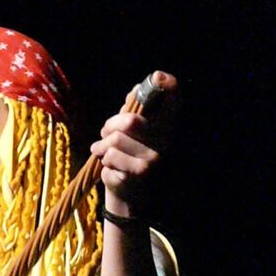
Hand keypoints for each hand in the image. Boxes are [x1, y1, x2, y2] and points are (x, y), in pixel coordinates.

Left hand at [90, 70, 177, 209]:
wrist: (129, 198)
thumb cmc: (129, 160)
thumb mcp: (134, 137)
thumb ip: (134, 113)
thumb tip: (136, 89)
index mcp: (165, 129)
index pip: (175, 101)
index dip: (168, 85)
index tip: (158, 77)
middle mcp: (163, 144)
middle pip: (129, 121)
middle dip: (108, 127)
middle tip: (104, 135)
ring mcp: (152, 161)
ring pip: (114, 142)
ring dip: (101, 149)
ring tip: (103, 154)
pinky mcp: (137, 176)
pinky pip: (108, 161)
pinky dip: (103, 165)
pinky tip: (111, 171)